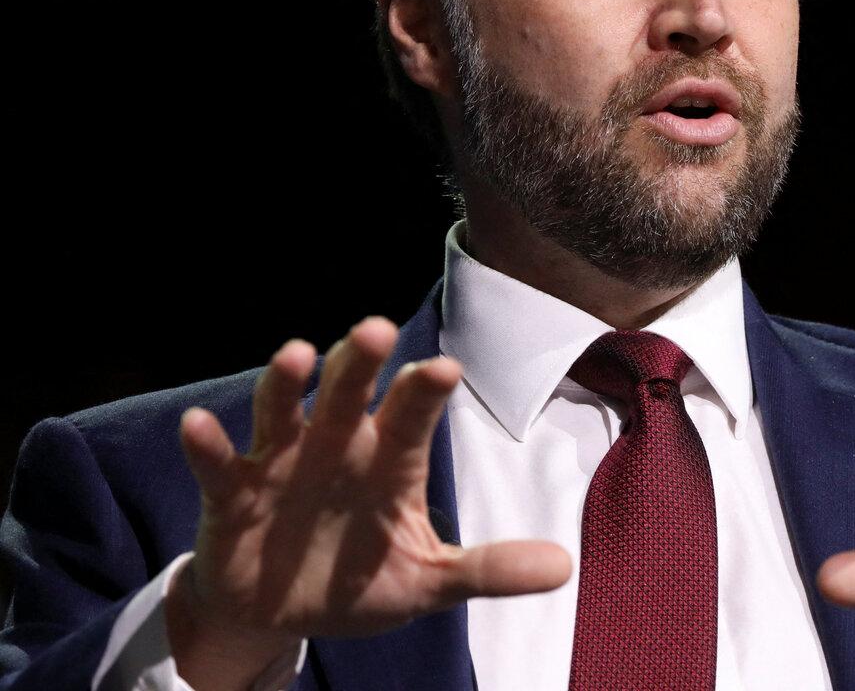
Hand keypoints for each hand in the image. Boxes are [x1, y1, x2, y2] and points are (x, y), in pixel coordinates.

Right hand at [171, 318, 570, 685]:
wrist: (283, 614)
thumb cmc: (361, 581)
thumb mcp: (429, 581)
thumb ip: (489, 569)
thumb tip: (564, 566)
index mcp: (389, 461)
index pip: (411, 417)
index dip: (423, 393)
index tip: (443, 369)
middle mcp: (337, 447)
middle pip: (348, 392)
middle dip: (359, 363)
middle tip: (374, 331)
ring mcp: (280, 465)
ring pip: (283, 410)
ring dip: (286, 383)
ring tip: (297, 354)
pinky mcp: (230, 496)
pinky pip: (217, 465)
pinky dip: (207, 446)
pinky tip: (200, 427)